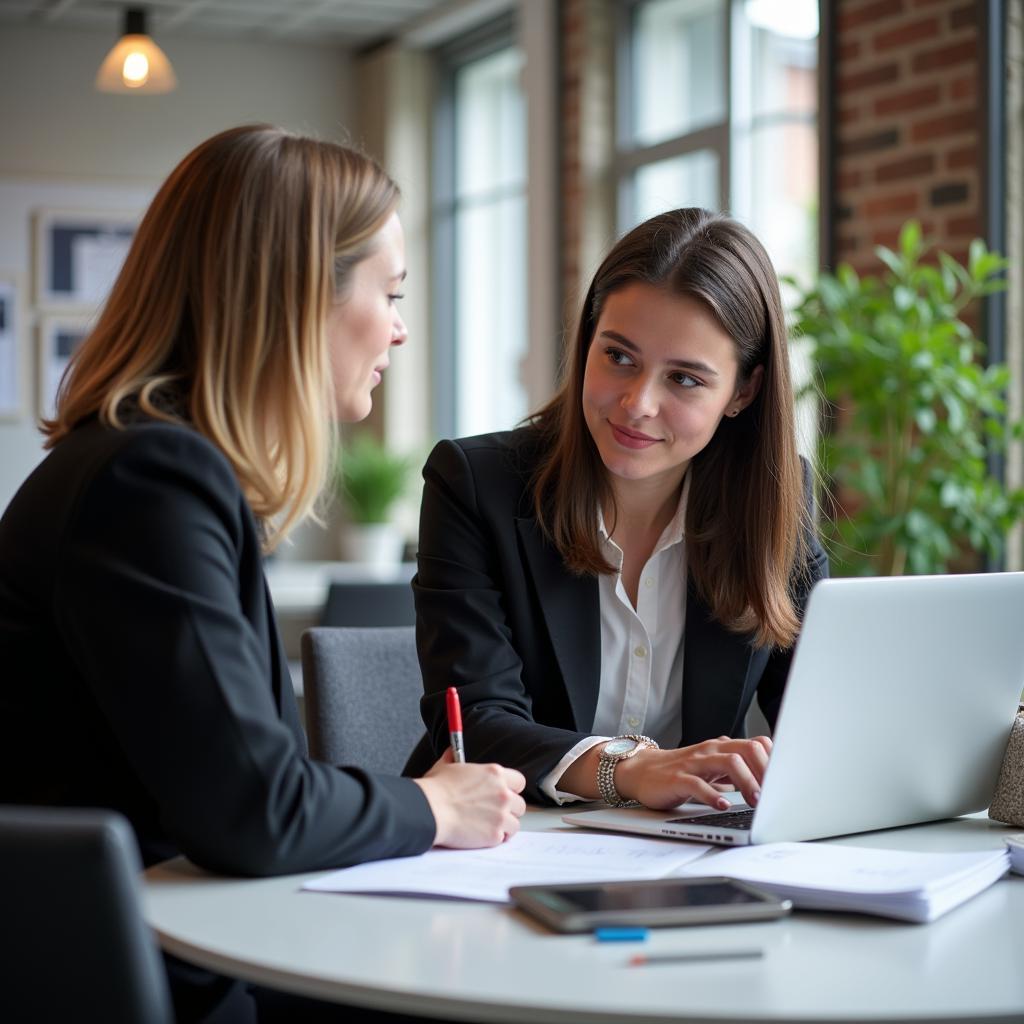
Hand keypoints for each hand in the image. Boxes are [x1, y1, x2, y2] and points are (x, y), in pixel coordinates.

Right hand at [413, 749, 526, 847]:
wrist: (430, 811)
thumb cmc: (436, 789)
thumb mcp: (446, 765)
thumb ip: (454, 757)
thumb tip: (451, 751)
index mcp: (494, 773)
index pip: (519, 782)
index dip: (511, 789)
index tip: (503, 794)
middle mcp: (503, 793)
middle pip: (520, 804)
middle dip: (509, 810)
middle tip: (494, 812)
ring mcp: (501, 815)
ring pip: (515, 824)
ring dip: (504, 826)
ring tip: (489, 826)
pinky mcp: (494, 835)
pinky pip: (503, 838)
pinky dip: (495, 838)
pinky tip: (483, 835)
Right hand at [615, 735, 772, 810]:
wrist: (642, 772)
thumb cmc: (682, 772)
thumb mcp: (713, 768)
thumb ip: (737, 770)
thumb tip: (771, 783)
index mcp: (722, 748)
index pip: (757, 744)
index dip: (774, 763)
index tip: (784, 786)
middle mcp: (711, 751)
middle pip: (748, 750)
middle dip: (766, 772)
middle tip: (773, 796)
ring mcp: (694, 763)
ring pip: (729, 762)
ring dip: (747, 783)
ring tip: (755, 802)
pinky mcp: (677, 779)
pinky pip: (698, 784)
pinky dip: (713, 796)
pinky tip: (722, 806)